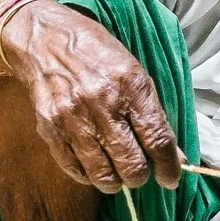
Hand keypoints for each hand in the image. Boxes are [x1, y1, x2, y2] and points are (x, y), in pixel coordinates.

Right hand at [0, 1, 183, 192]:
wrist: (44, 39)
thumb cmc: (96, 52)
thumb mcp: (134, 72)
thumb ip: (153, 114)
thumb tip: (174, 156)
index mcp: (131, 84)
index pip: (157, 139)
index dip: (168, 167)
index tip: (171, 178)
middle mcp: (103, 103)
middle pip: (131, 164)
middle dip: (141, 176)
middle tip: (140, 172)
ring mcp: (73, 118)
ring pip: (103, 175)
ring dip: (116, 181)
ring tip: (118, 172)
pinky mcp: (50, 129)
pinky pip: (75, 169)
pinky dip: (89, 175)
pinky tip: (95, 165)